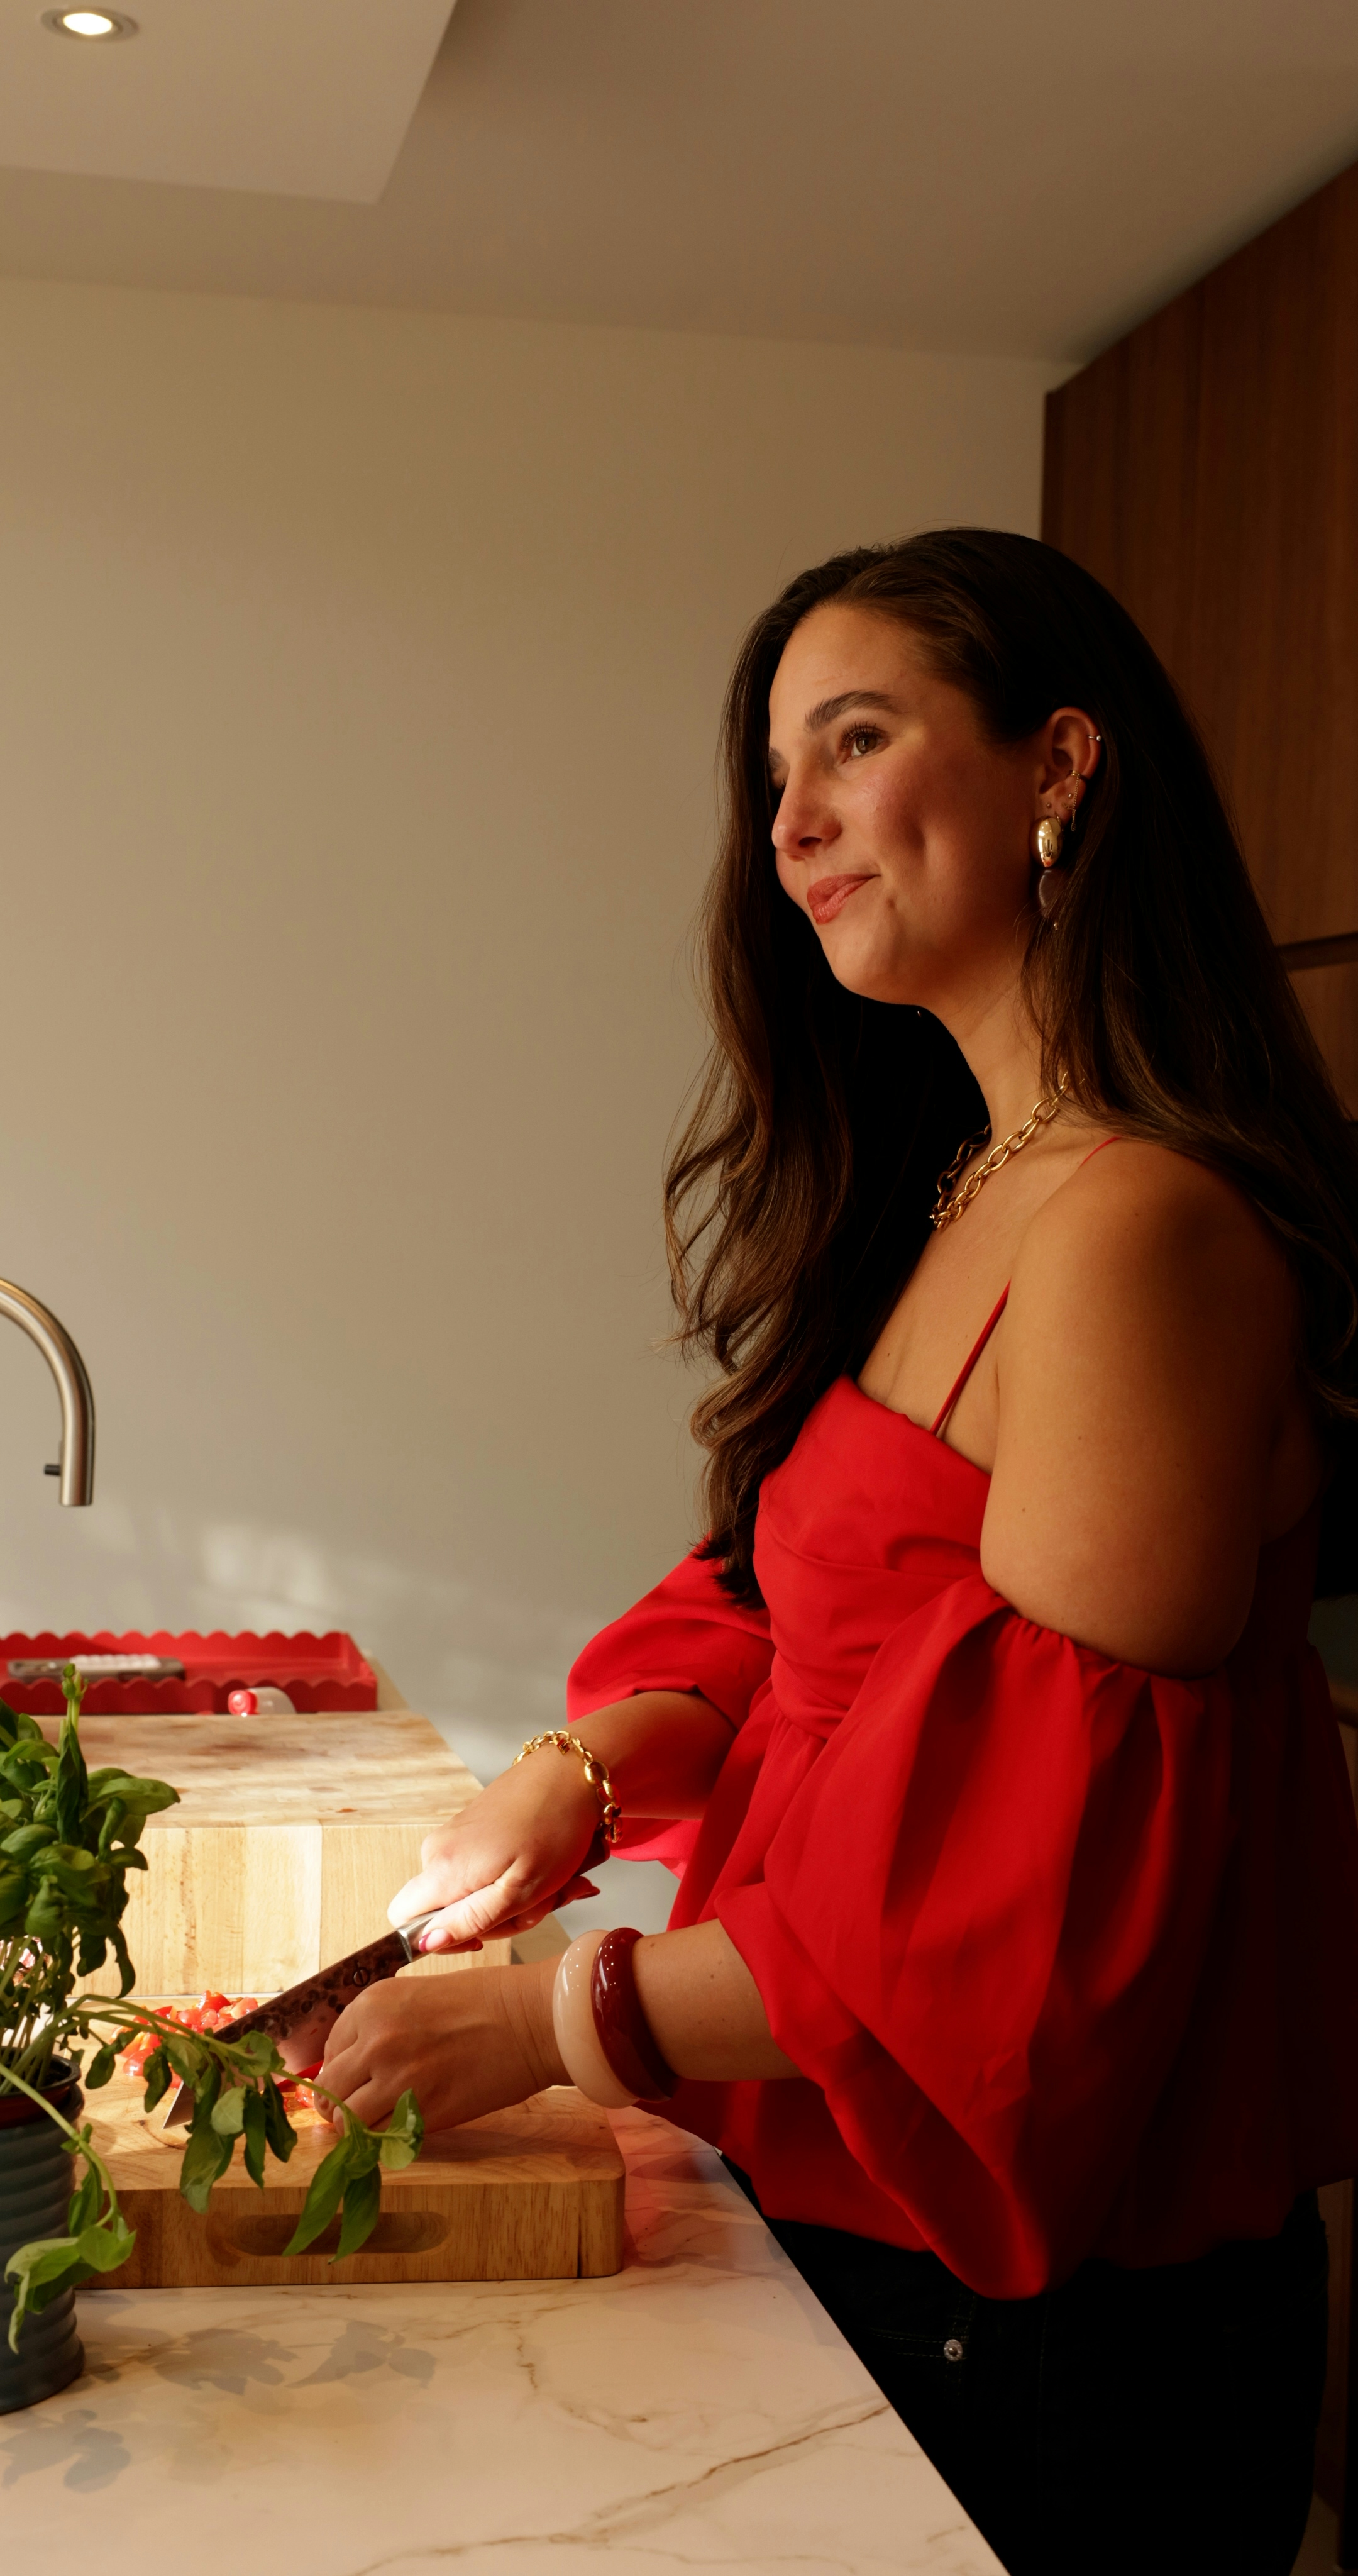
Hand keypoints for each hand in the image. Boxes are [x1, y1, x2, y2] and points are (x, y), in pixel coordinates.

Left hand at [318, 1961, 563, 2131]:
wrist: (531, 2019)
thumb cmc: (485, 2002)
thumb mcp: (418, 1998)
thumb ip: (381, 2026)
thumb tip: (355, 2065)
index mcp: (372, 2004)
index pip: (328, 2051)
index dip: (340, 2069)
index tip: (353, 2078)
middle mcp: (375, 2040)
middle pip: (329, 2090)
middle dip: (338, 2103)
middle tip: (355, 2109)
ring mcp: (396, 2080)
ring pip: (348, 2121)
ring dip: (356, 2127)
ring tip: (376, 2123)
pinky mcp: (421, 2113)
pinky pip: (381, 2139)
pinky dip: (384, 2141)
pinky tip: (400, 2129)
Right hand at [388, 1750, 603, 1951]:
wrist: (570, 1773)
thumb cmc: (554, 1829)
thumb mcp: (520, 1891)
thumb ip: (469, 1920)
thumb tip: (425, 1944)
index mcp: (443, 1870)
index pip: (403, 1923)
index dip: (441, 1940)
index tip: (482, 1934)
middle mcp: (437, 1852)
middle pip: (445, 1913)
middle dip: (494, 1920)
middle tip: (536, 1903)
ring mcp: (452, 1838)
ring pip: (468, 1894)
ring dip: (512, 1900)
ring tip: (547, 1882)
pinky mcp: (468, 1829)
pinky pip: (479, 1872)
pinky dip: (513, 1879)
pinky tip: (543, 1868)